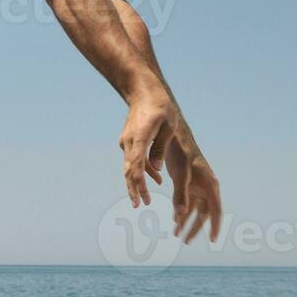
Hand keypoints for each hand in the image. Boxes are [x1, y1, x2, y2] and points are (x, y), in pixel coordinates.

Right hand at [118, 92, 178, 210]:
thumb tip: (157, 170)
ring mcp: (127, 141)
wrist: (143, 90)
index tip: (142, 197)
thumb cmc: (160, 106)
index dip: (139, 183)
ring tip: (145, 199)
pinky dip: (141, 171)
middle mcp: (129, 142)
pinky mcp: (129, 141)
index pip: (136, 165)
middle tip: (139, 205)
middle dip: (134, 189)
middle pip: (128, 170)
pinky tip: (155, 178)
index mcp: (139, 138)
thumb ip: (161, 149)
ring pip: (129, 167)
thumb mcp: (168, 126)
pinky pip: (133, 159)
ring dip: (136, 183)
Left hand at [164, 143, 221, 244]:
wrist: (174, 134)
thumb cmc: (181, 153)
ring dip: (185, 221)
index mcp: (210, 185)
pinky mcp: (187, 183)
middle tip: (185, 242)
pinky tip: (174, 221)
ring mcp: (196, 185)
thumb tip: (179, 216)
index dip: (214, 226)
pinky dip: (179, 211)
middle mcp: (205, 187)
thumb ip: (180, 195)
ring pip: (193, 209)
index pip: (215, 211)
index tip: (212, 240)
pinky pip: (185, 202)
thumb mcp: (181, 174)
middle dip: (194, 228)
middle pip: (203, 213)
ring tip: (176, 235)